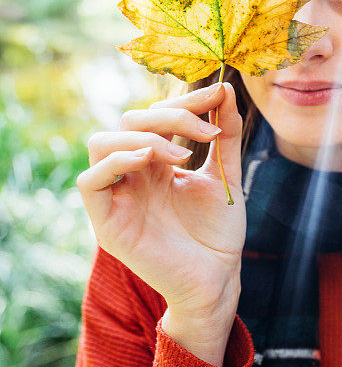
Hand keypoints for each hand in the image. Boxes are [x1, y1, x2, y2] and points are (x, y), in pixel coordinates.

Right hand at [76, 82, 244, 317]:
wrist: (219, 276)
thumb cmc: (220, 231)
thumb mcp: (226, 174)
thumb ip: (225, 134)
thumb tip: (226, 89)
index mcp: (158, 161)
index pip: (156, 114)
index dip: (186, 100)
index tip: (220, 93)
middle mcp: (134, 173)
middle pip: (130, 121)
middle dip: (170, 116)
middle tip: (208, 131)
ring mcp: (118, 195)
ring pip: (102, 143)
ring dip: (143, 138)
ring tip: (182, 155)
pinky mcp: (107, 222)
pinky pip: (90, 182)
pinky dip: (115, 163)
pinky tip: (149, 162)